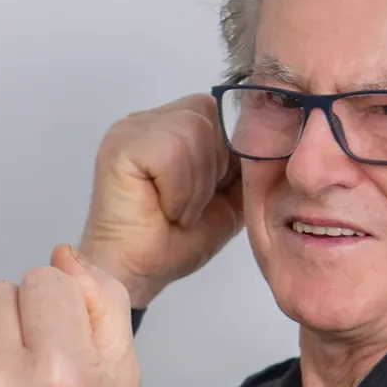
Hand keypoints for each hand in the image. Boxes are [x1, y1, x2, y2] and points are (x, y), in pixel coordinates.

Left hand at [0, 248, 138, 386]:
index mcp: (62, 377)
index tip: (63, 349)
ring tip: (4, 386)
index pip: (46, 281)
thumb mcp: (122, 377)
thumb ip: (102, 302)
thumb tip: (59, 256)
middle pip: (1, 292)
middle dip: (21, 322)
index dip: (59, 310)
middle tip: (33, 373)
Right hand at [77, 93, 242, 307]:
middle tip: (190, 208)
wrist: (138, 276)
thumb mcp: (226, 200)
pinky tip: (166, 212)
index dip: (224, 153)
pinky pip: (171, 152)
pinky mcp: (121, 147)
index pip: (214, 110)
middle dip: (211, 169)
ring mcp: (130, 130)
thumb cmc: (172, 242)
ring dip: (195, 185)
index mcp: (168, 127)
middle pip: (207, 114)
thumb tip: (266, 140)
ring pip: (193, 130)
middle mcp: (147, 121)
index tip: (210, 195)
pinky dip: (179, 191)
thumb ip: (241, 167)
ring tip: (178, 213)